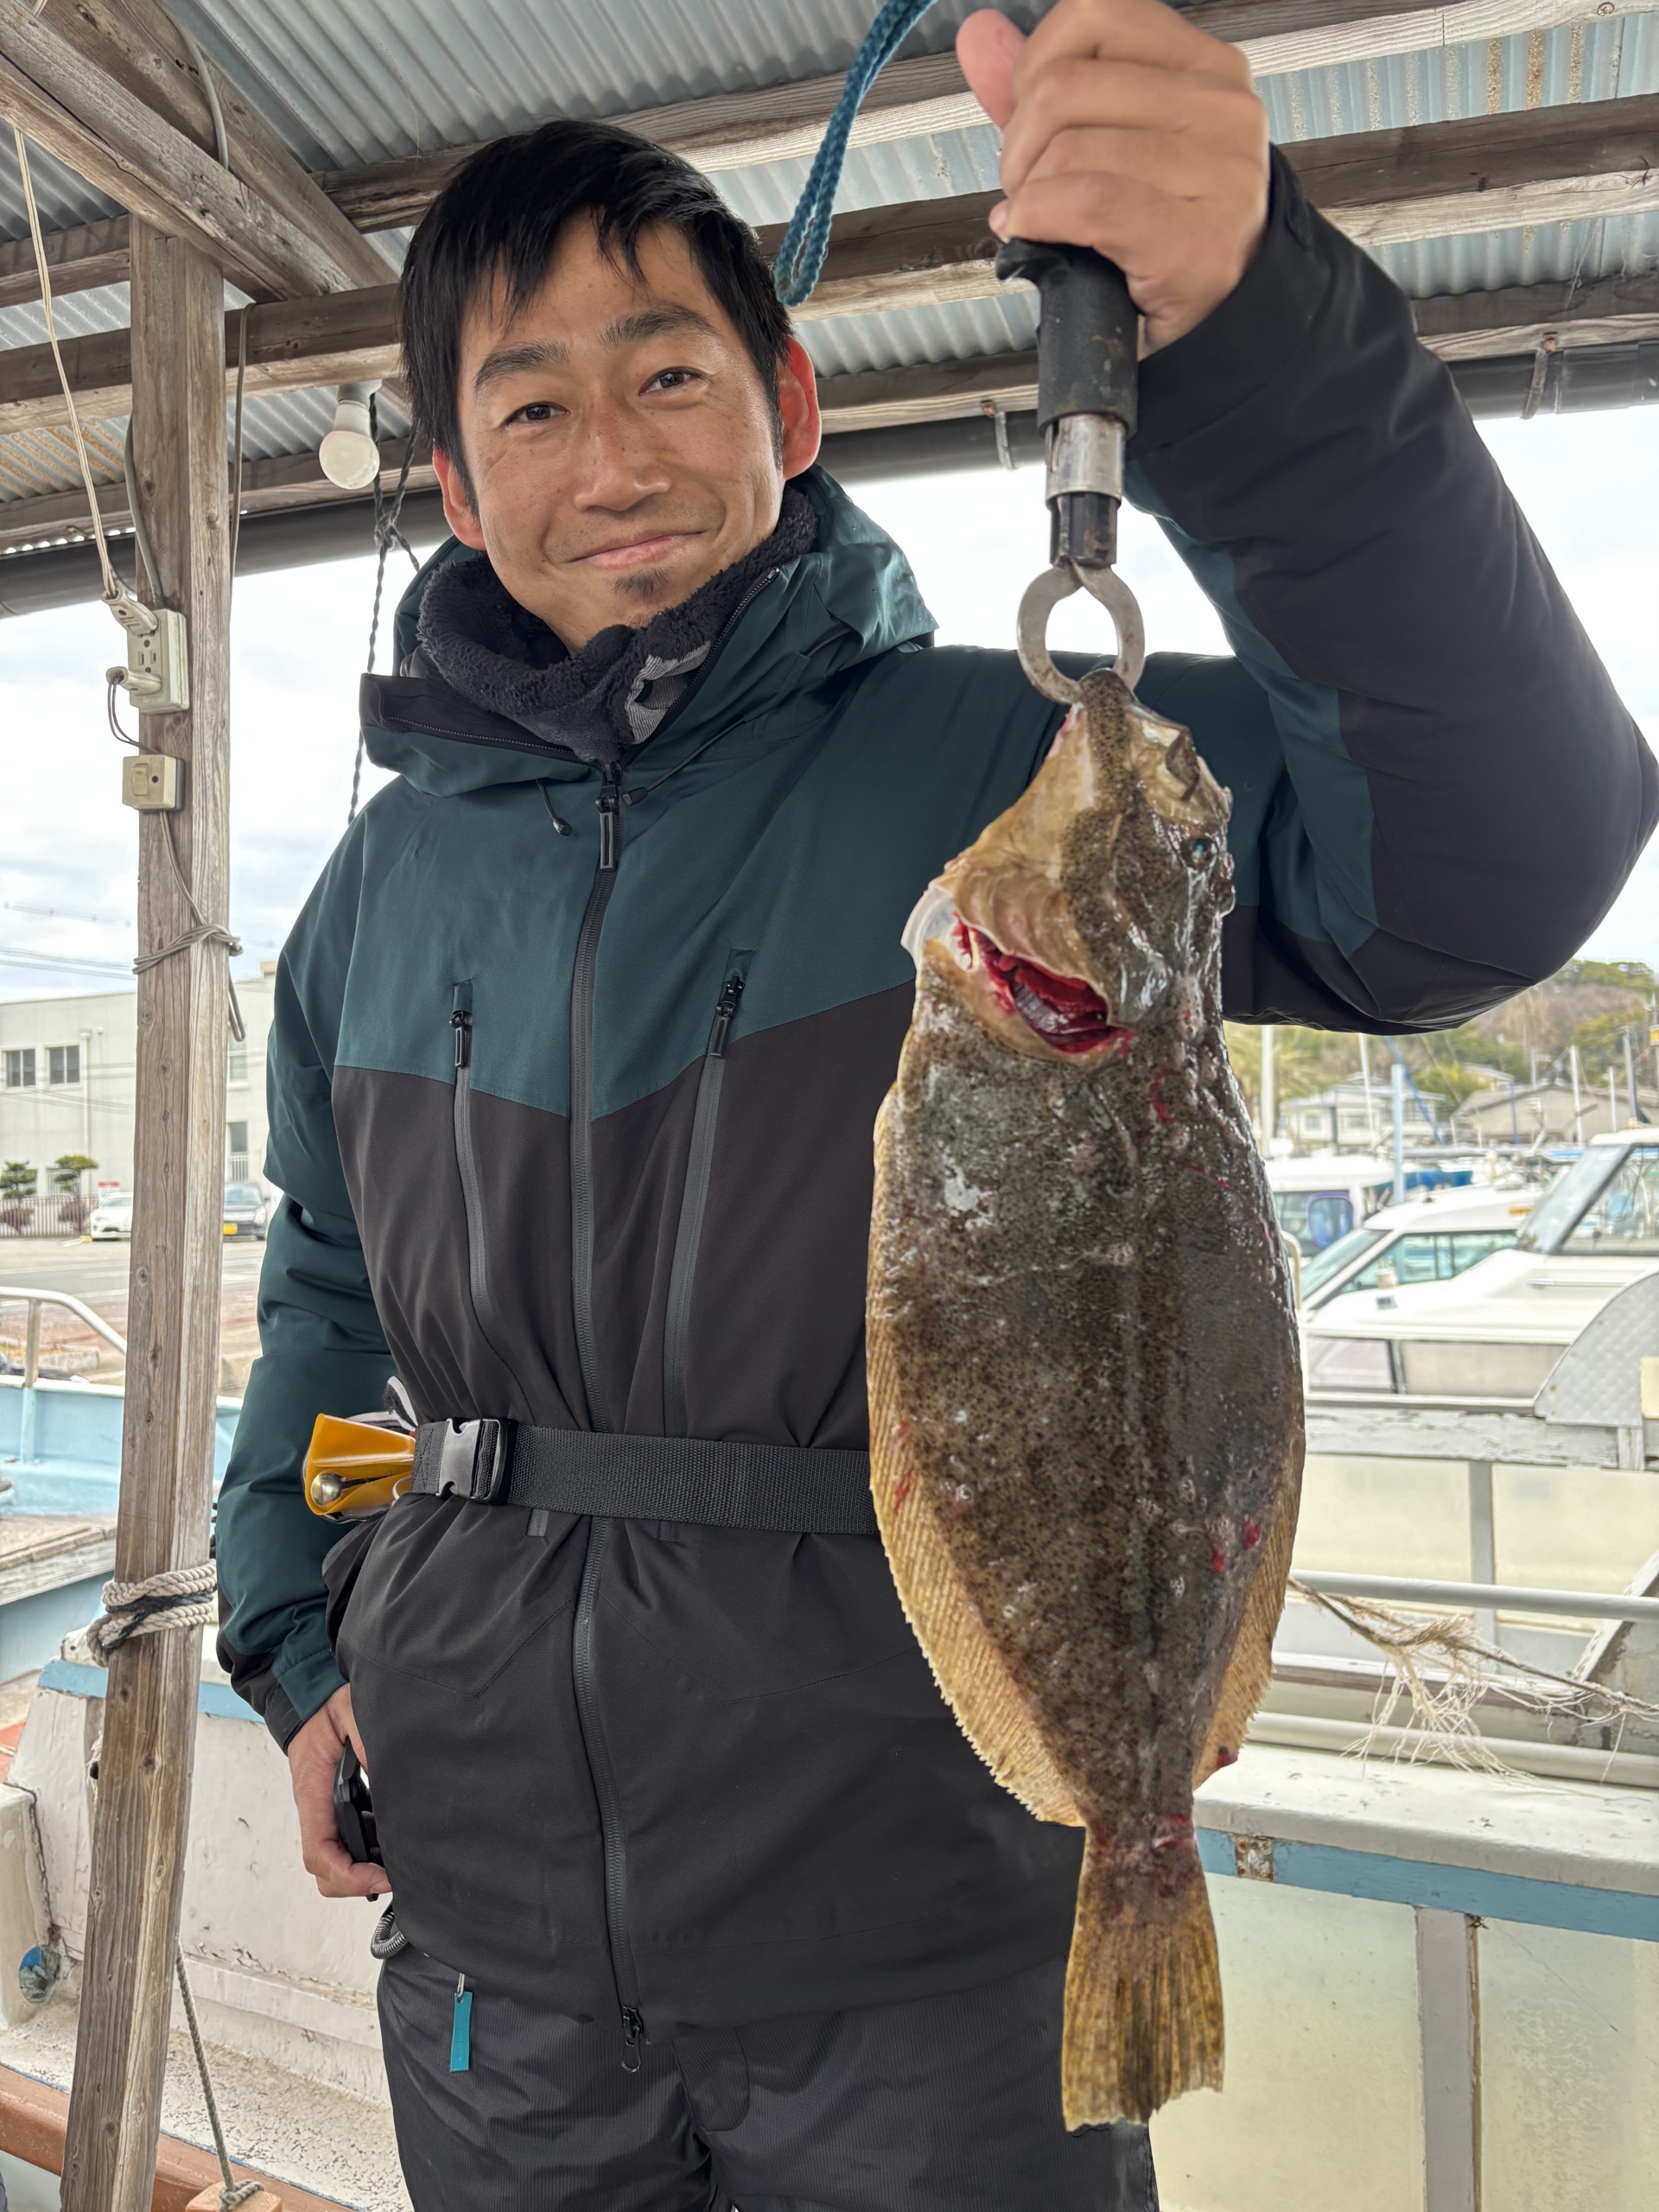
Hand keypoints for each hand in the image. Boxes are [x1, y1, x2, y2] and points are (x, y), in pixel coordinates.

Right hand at [287, 1684, 386, 1900]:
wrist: (312, 1698)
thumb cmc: (328, 1705)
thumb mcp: (354, 1715)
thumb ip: (370, 1744)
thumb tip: (390, 1775)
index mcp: (313, 1793)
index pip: (320, 1853)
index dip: (349, 1875)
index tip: (381, 1877)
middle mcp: (317, 1809)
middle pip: (327, 1869)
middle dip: (358, 1882)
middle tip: (398, 1874)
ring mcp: (326, 1811)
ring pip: (339, 1858)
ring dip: (367, 1865)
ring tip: (403, 1856)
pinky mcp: (339, 1807)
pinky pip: (351, 1838)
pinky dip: (372, 1846)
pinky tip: (397, 1833)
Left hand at [957, 0, 1269, 351]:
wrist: (1220, 316)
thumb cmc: (1164, 231)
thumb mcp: (1108, 144)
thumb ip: (1044, 87)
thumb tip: (978, 35)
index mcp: (1202, 66)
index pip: (1092, 14)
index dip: (1034, 67)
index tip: (1029, 121)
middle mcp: (1220, 107)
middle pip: (1065, 85)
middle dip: (1019, 146)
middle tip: (1025, 188)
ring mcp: (1218, 173)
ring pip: (1070, 149)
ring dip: (1028, 195)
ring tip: (1039, 219)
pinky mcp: (1198, 238)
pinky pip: (1088, 203)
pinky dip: (1039, 218)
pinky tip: (1033, 233)